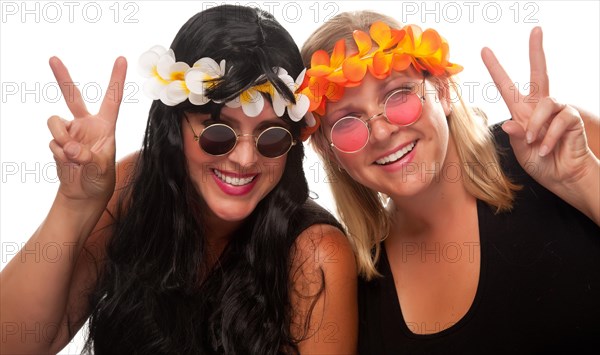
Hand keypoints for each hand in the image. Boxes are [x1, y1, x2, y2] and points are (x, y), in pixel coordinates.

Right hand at [47, 56, 126, 202]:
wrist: (84, 194)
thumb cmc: (100, 179)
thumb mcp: (100, 169)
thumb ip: (86, 157)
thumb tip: (68, 147)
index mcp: (106, 126)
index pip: (112, 98)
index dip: (117, 78)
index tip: (122, 58)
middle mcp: (87, 124)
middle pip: (72, 96)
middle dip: (62, 77)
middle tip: (52, 58)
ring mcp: (71, 132)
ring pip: (54, 122)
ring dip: (60, 138)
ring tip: (71, 156)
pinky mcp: (58, 141)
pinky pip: (51, 140)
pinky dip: (57, 153)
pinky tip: (67, 163)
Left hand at [481, 27, 595, 192]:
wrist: (563, 177)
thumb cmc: (541, 163)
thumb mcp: (521, 152)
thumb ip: (515, 137)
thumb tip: (509, 123)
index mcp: (522, 112)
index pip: (507, 86)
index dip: (496, 69)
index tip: (484, 51)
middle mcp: (539, 107)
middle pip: (540, 72)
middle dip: (536, 50)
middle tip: (536, 30)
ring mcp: (557, 110)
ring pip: (545, 104)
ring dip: (536, 127)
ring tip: (535, 144)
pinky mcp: (571, 117)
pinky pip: (558, 120)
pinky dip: (549, 136)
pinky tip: (546, 148)